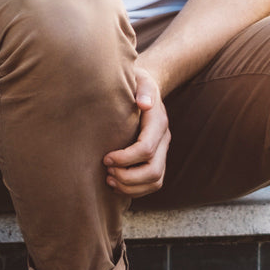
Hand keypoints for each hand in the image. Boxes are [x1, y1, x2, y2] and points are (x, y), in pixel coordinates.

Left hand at [102, 65, 169, 197]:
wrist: (146, 89)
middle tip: (107, 172)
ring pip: (155, 181)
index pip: (146, 148)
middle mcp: (164, 139)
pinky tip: (117, 183)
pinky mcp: (158, 159)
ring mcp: (163, 151)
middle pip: (153, 171)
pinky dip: (135, 189)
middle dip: (127, 177)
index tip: (105, 157)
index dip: (125, 158)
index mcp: (158, 122)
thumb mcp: (140, 79)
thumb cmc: (136, 83)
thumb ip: (142, 90)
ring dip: (131, 186)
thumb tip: (144, 103)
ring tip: (109, 179)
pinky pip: (153, 183)